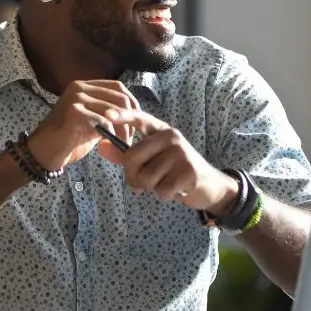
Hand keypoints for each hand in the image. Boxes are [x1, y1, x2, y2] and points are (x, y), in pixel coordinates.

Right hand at [26, 80, 139, 171]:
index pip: (117, 87)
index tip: (137, 121)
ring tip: (121, 145)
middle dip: (130, 119)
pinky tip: (109, 146)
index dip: (132, 103)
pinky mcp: (74, 113)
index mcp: (84, 86)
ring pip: (114, 111)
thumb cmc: (67, 140)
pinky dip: (111, 136)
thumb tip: (132, 113)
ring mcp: (76, 99)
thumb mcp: (91, 121)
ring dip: (123, 131)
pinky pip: (104, 122)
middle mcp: (80, 87)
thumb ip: (107, 112)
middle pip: (119, 97)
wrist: (43, 153)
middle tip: (130, 138)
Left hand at [98, 109, 239, 214]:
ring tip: (165, 183)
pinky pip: (161, 189)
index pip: (140, 118)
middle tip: (142, 183)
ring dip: (151, 188)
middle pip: (133, 157)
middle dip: (132, 176)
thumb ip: (126, 155)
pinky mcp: (188, 170)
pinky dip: (165, 195)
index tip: (107, 115)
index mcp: (161, 131)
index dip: (123, 116)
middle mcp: (171, 137)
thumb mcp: (152, 160)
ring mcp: (181, 152)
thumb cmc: (175, 171)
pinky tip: (176, 189)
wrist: (209, 185)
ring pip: (146, 177)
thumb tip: (101, 147)